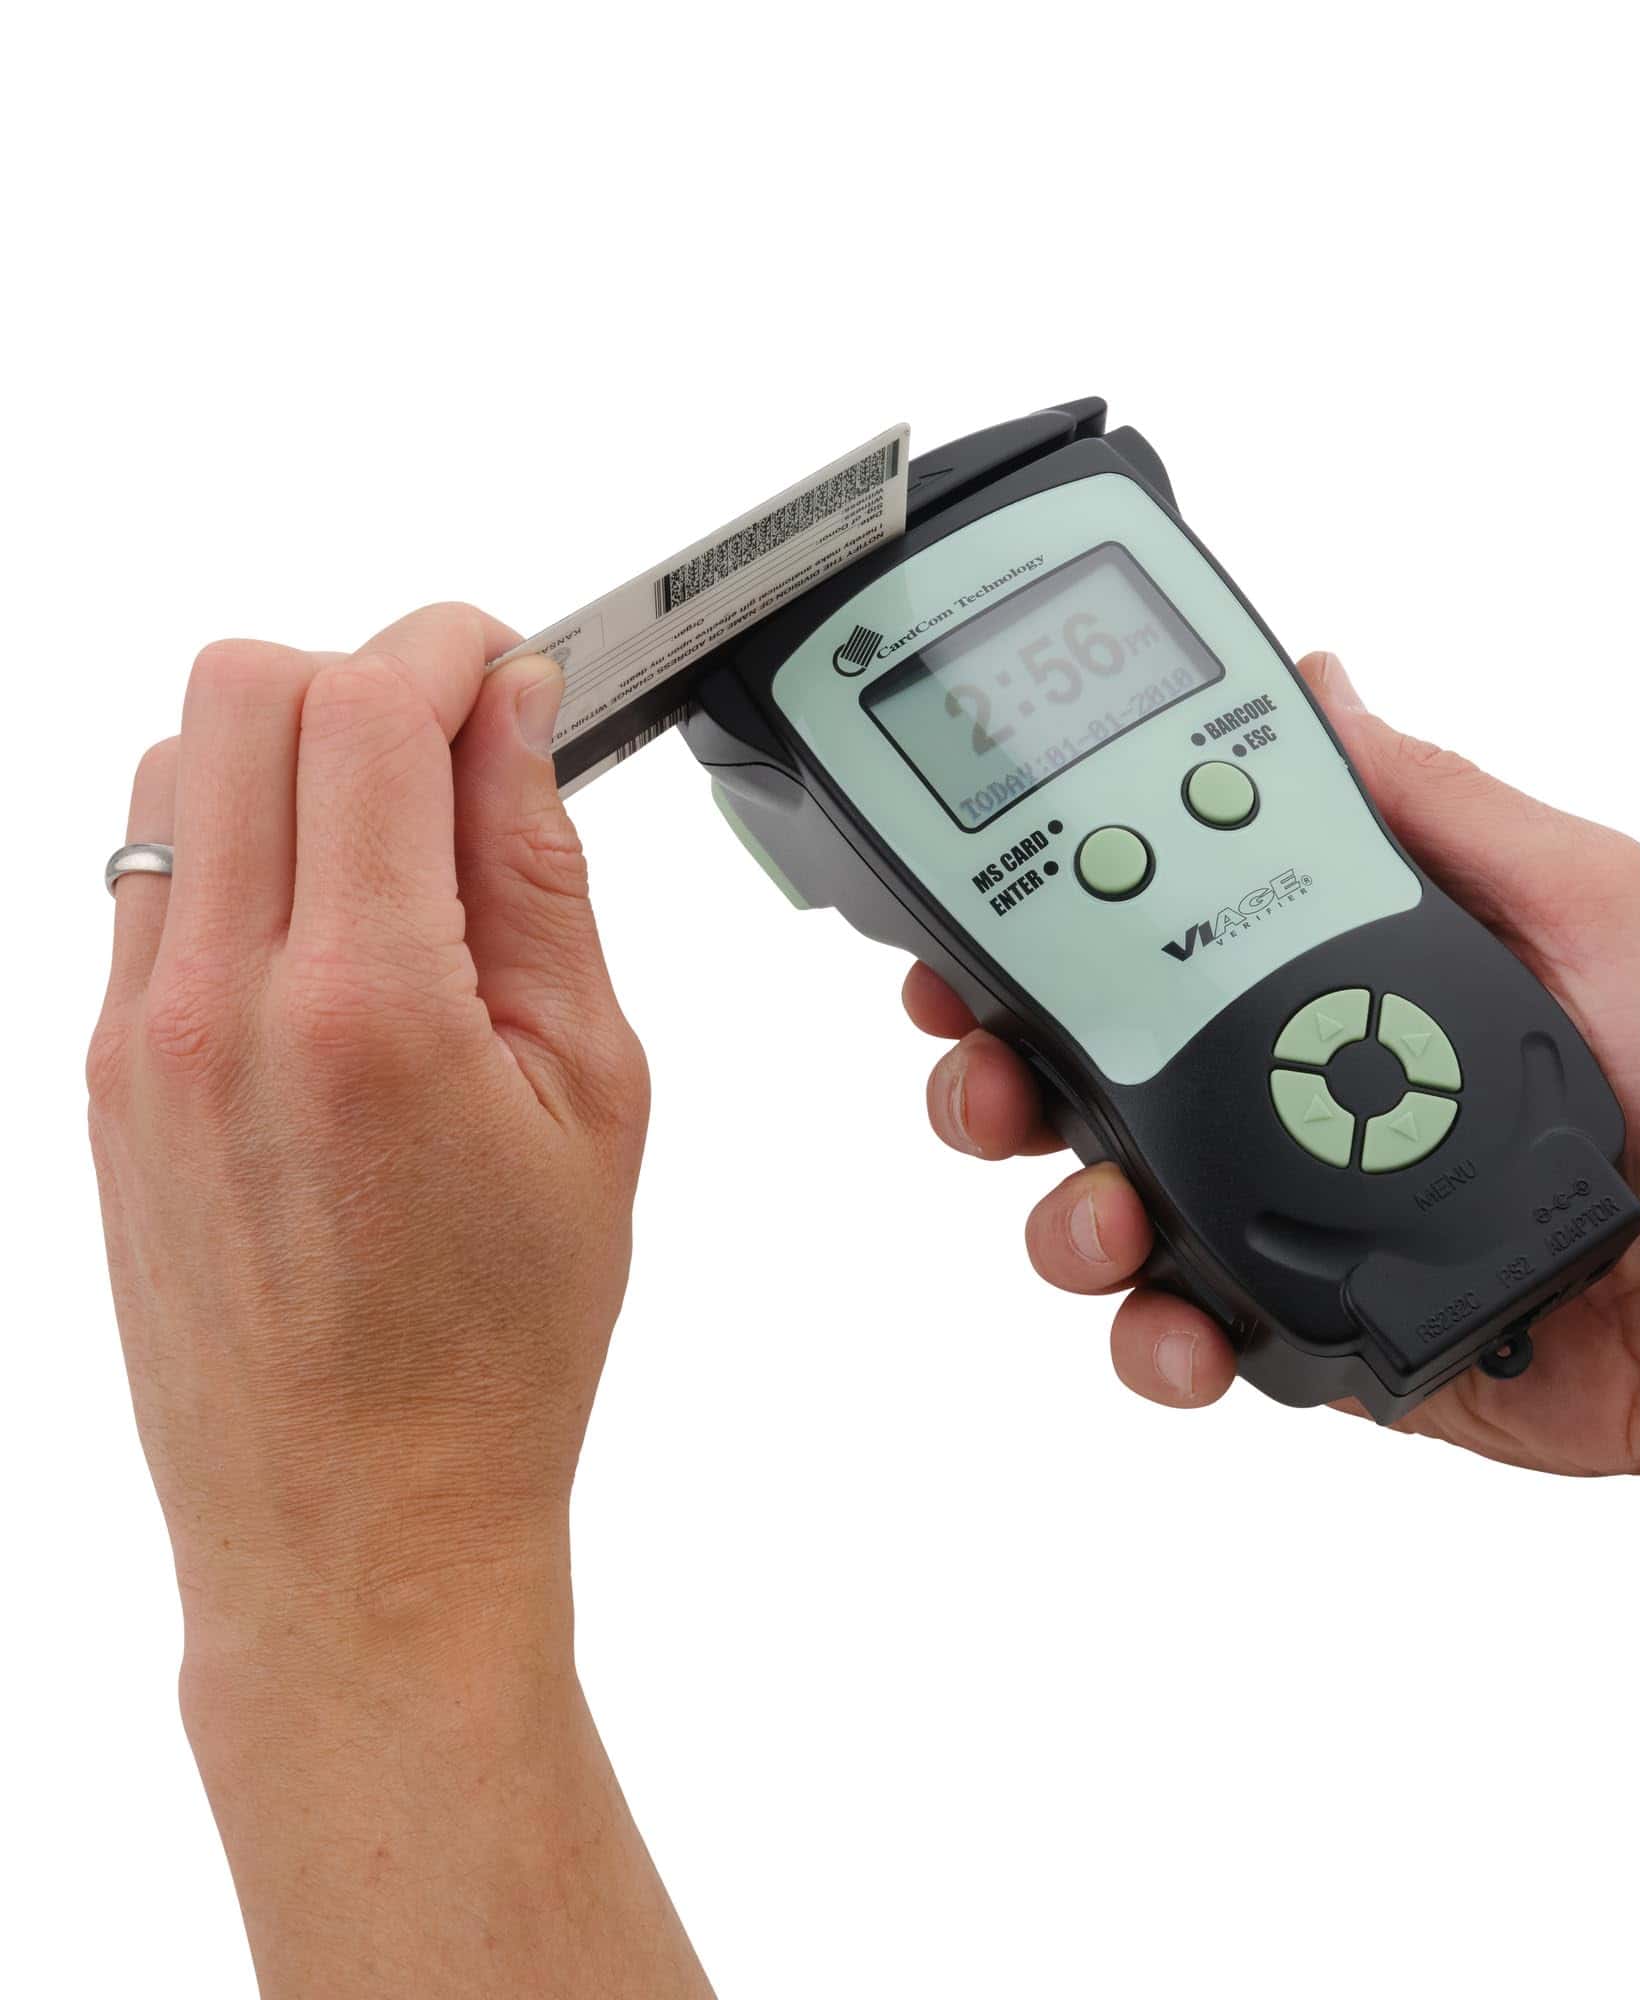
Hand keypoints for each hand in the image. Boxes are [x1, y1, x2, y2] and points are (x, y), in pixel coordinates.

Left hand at [88, 606, 707, 1992]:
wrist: (358, 1519)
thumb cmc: (499, 1342)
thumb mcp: (593, 1101)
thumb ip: (542, 887)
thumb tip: (515, 726)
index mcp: (366, 1004)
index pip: (371, 705)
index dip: (458, 646)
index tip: (518, 675)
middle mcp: (217, 999)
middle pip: (242, 690)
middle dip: (369, 676)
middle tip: (466, 757)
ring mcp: (135, 1034)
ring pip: (172, 767)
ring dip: (292, 757)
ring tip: (399, 858)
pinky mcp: (105, 1071)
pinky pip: (147, 877)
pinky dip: (242, 849)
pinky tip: (333, 941)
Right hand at [903, 650, 1639, 1502]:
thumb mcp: (1577, 888)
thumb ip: (1431, 798)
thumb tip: (1323, 681)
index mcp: (1312, 969)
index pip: (1131, 932)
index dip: (1023, 929)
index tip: (965, 933)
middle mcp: (1273, 1085)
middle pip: (1067, 1075)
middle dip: (988, 1077)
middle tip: (991, 1082)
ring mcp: (1275, 1210)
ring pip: (1087, 1208)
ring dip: (1057, 1215)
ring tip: (1106, 1218)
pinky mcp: (1293, 1324)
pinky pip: (1174, 1335)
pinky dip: (1149, 1340)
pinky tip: (1189, 1327)